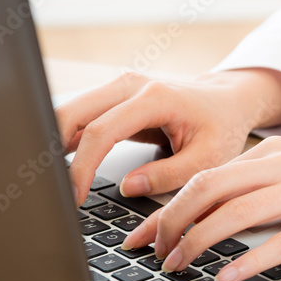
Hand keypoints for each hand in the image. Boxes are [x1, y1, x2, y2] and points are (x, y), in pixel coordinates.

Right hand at [55, 68, 280, 204]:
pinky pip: (81, 117)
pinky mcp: (113, 98)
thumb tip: (128, 187)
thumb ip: (169, 175)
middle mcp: (130, 85)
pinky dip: (67, 140)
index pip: (101, 132)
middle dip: (52, 151)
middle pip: (71, 113)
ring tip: (52, 180)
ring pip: (69, 112)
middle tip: (52, 189)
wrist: (228, 102)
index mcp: (155, 98)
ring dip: (55, 145)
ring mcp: (119, 88)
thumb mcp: (208, 158)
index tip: (74, 195)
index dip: (82, 166)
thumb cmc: (222, 128)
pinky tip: (63, 166)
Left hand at [121, 137, 280, 280]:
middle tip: (153, 255)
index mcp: (271, 155)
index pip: (204, 177)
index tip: (138, 237)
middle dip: (171, 223)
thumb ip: (257, 184)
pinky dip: (250, 259)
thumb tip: (208, 213)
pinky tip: (228, 276)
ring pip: (238, 211)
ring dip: (200, 241)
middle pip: (210, 188)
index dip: (164, 209)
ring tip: (178, 267)